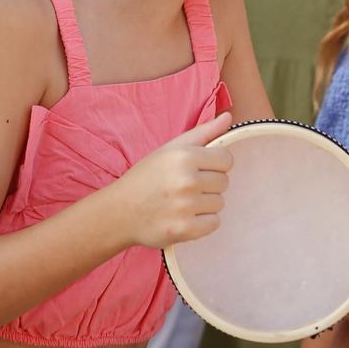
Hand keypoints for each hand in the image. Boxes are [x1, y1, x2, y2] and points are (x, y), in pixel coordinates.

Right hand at [108, 112, 232, 249]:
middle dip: (209, 185)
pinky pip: (215, 223)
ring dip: (205, 205)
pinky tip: (184, 217)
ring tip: (182, 202)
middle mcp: (186, 181)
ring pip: (219, 204)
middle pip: (224, 182)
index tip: (199, 169)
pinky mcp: (184, 229)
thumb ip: (203, 133)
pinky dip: (202, 223)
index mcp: (184, 157)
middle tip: (185, 187)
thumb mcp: (170, 149)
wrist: (119, 212)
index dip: (215, 165)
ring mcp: (185, 207)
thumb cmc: (147, 177)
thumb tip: (228, 117)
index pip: (226, 160)